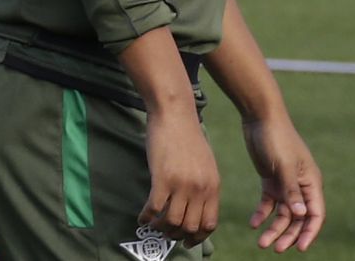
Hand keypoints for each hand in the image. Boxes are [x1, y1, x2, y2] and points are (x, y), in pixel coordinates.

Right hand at [140, 108, 219, 246]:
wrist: (174, 113)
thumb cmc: (186, 135)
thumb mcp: (205, 163)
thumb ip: (204, 184)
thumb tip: (196, 205)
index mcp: (213, 186)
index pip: (210, 224)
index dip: (197, 237)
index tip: (187, 240)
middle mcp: (200, 188)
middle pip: (190, 227)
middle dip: (177, 234)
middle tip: (166, 233)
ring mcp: (181, 184)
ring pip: (172, 221)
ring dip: (161, 228)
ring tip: (153, 225)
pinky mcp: (162, 178)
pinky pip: (155, 208)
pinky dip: (147, 217)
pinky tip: (141, 217)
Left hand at [242, 116, 324, 251]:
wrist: (259, 117)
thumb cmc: (276, 138)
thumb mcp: (284, 165)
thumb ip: (291, 190)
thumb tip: (301, 214)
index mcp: (311, 182)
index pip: (315, 214)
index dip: (309, 233)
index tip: (300, 249)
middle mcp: (300, 186)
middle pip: (297, 218)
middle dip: (288, 235)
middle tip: (273, 248)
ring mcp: (285, 183)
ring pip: (282, 213)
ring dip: (273, 228)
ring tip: (260, 242)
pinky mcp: (270, 179)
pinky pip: (268, 203)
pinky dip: (261, 214)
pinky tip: (252, 223)